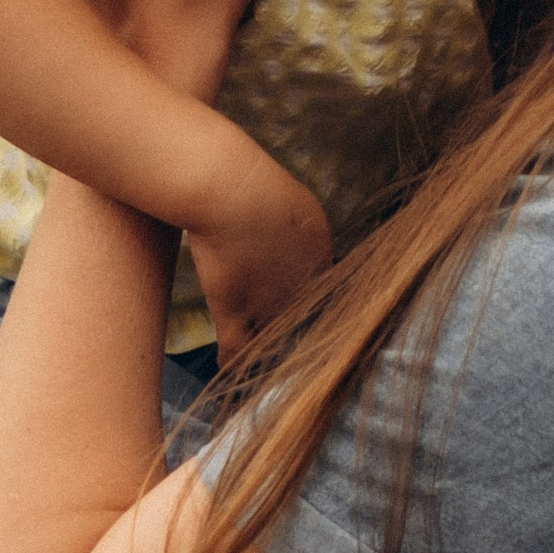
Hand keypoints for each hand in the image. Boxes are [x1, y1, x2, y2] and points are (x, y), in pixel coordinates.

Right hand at [184, 127, 332, 364]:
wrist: (229, 188)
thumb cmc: (252, 180)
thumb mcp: (291, 200)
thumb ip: (295, 222)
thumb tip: (288, 229)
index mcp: (319, 249)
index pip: (324, 283)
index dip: (315, 296)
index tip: (311, 308)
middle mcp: (301, 280)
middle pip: (304, 313)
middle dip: (300, 330)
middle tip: (297, 348)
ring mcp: (268, 297)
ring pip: (275, 334)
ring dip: (269, 349)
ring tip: (268, 367)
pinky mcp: (234, 306)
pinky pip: (237, 346)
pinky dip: (234, 362)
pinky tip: (229, 372)